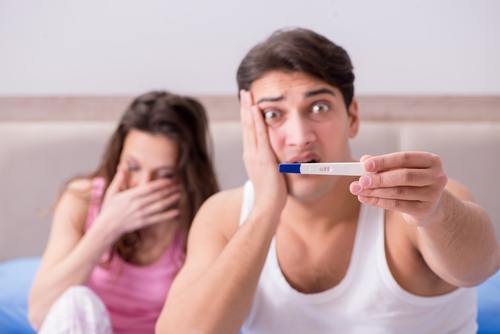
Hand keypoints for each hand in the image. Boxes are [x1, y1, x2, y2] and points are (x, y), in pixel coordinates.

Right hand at [95, 166, 180, 240]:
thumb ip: (119, 179)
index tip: (169, 180)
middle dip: (169, 190)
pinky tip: (176, 212)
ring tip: (179, 195)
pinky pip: (157, 219)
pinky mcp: (143, 223)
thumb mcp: (111, 192)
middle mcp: (137, 205)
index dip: (160, 184)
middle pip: (156, 196)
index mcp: (130, 196)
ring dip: (170, 200)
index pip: (148, 188)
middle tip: (178, 186)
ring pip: (159, 206)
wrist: (107, 227)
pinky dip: (167, 215)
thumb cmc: (109, 208)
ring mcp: (141, 214)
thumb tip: (123, 166)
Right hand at [240, 90, 286, 219]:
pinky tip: (256, 109)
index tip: (248, 104)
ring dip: (248, 109)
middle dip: (245, 107)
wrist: (267, 206)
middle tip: (244, 92)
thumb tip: (276, 160)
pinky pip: (259, 135)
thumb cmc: (272, 194)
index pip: (249, 132)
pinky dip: (256, 121)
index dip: (248, 117)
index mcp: (252, 157)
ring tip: (247, 94)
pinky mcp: (262, 157)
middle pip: (246, 125)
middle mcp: (250, 153)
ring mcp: (254, 155)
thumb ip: (271, 165)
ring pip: (249, 127)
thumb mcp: (269, 175)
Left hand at [349, 152, 447, 225]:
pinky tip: (366, 198)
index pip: (405, 158)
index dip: (384, 161)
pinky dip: (378, 201)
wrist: (429, 206)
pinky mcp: (424, 210)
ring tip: (359, 190)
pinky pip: (397, 205)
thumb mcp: (401, 169)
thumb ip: (384, 164)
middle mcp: (436, 176)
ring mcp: (433, 195)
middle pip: (404, 176)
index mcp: (431, 160)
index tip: (365, 164)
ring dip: (375, 191)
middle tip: (361, 180)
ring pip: (399, 192)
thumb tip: (364, 160)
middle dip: (379, 178)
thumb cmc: (413, 183)